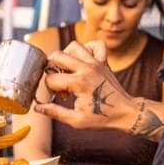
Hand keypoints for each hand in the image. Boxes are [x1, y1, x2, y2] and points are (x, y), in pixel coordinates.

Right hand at [37, 40, 163, 139]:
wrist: (126, 113)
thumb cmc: (102, 118)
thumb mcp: (76, 120)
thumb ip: (55, 112)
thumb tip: (38, 108)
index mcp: (79, 83)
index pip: (52, 78)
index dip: (50, 89)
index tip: (59, 97)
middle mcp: (87, 68)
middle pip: (57, 56)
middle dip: (52, 69)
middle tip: (59, 82)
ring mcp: (96, 62)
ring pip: (74, 46)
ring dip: (67, 56)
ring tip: (68, 70)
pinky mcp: (103, 61)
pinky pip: (95, 44)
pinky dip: (87, 48)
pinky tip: (83, 60)